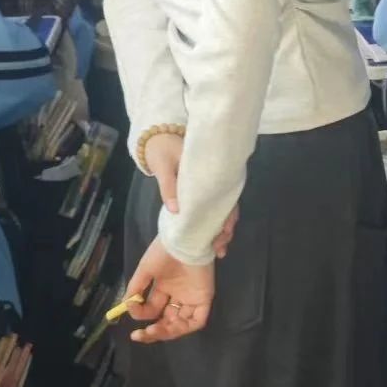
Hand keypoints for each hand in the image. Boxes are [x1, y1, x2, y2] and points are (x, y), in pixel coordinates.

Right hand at [125, 236, 214, 342]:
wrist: (183, 240)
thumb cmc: (164, 252)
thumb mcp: (145, 270)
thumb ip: (135, 288)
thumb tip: (125, 307)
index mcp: (164, 287)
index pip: (152, 309)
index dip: (141, 314)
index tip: (132, 310)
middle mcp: (178, 295)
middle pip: (167, 320)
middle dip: (153, 330)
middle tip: (141, 335)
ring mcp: (191, 297)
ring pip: (180, 323)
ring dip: (167, 331)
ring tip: (153, 330)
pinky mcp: (204, 297)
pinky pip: (198, 319)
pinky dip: (186, 327)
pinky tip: (173, 327)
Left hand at [144, 135, 236, 258]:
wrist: (158, 137)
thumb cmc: (163, 150)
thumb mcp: (163, 166)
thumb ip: (168, 186)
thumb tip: (175, 210)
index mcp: (207, 171)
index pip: (224, 193)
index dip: (228, 212)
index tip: (226, 229)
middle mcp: (212, 179)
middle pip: (227, 204)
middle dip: (226, 226)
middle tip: (220, 246)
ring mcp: (208, 185)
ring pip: (221, 208)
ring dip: (221, 228)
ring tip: (218, 250)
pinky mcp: (200, 190)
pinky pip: (211, 207)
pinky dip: (213, 223)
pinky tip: (211, 240)